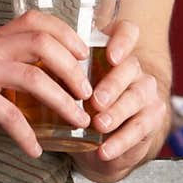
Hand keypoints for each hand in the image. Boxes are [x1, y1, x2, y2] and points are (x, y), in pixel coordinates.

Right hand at [0, 11, 94, 158]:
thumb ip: (15, 84)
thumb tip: (60, 96)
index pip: (35, 20)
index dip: (66, 33)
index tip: (85, 57)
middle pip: (42, 42)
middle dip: (72, 68)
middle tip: (88, 94)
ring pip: (33, 76)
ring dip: (62, 101)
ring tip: (77, 120)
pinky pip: (10, 113)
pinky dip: (27, 134)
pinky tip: (35, 151)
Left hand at [73, 19, 168, 181]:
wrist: (102, 140)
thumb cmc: (82, 103)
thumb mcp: (69, 84)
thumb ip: (58, 71)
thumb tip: (31, 64)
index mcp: (114, 51)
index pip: (128, 32)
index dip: (122, 40)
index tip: (110, 56)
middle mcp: (134, 68)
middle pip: (131, 67)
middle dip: (113, 84)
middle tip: (95, 100)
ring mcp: (146, 93)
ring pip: (138, 97)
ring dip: (118, 112)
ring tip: (99, 124)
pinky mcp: (151, 119)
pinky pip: (140, 128)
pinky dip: (120, 141)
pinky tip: (104, 149)